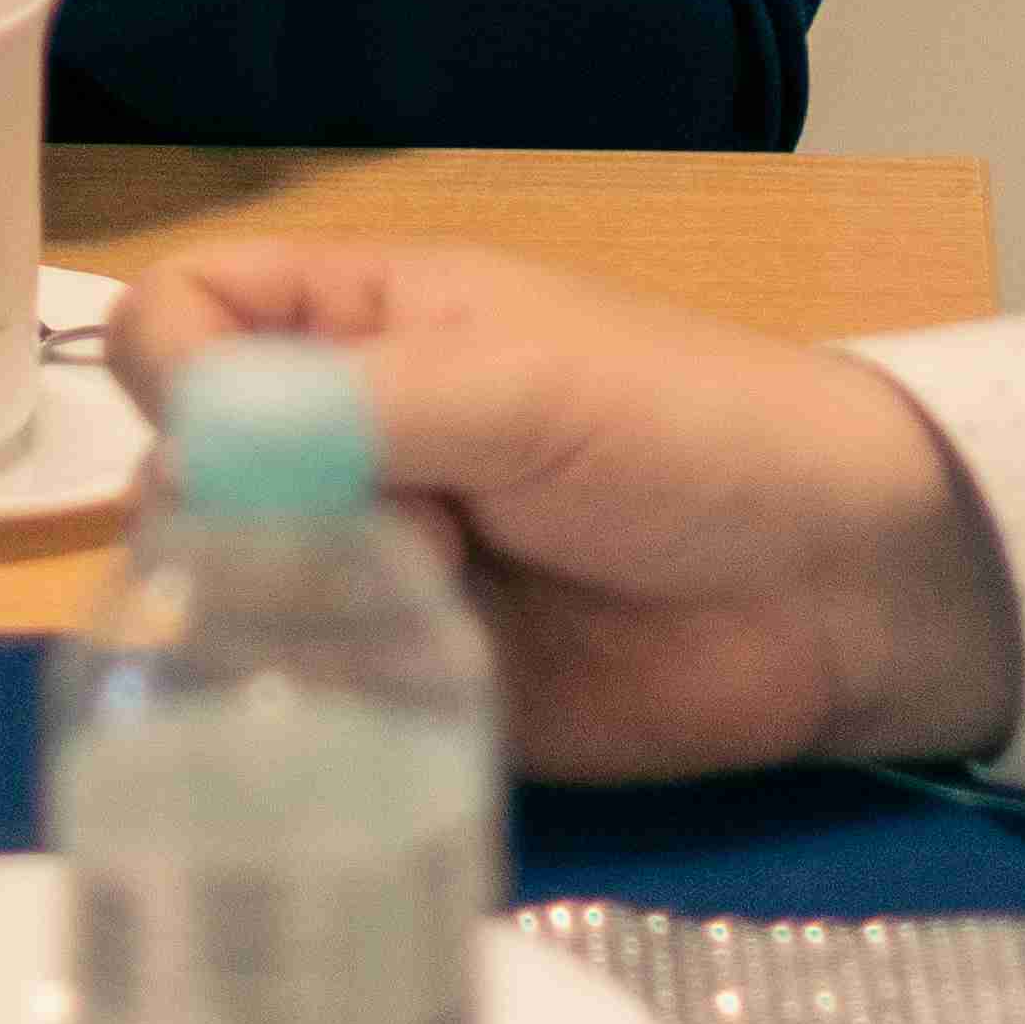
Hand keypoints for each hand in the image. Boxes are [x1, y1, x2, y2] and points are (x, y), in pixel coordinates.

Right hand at [110, 238, 1024, 778]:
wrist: (846, 590)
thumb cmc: (690, 431)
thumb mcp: (525, 387)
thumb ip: (361, 404)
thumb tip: (193, 436)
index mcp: (359, 325)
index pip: (180, 322)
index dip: (179, 373)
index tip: (241, 430)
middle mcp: (342, 442)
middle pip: (179, 474)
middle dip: (241, 515)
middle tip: (374, 535)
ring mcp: (373, 570)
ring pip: (234, 596)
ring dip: (296, 611)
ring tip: (425, 607)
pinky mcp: (414, 687)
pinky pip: (316, 701)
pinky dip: (336, 702)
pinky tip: (417, 688)